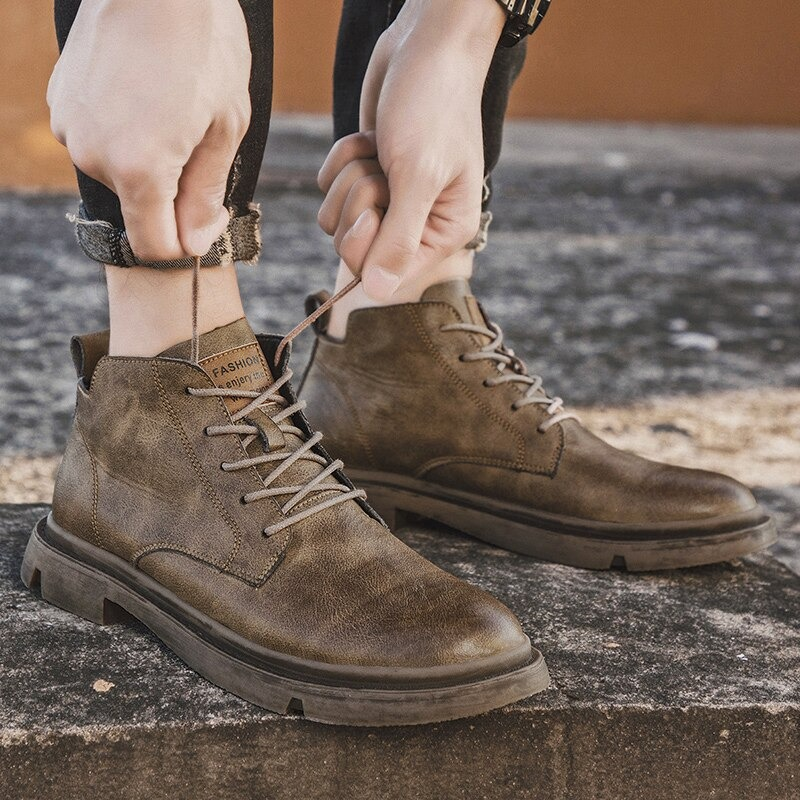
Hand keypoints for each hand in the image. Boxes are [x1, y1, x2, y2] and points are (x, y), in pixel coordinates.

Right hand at [48, 0, 250, 261]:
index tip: (207, 217)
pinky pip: (99, 141)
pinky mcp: (60, 102)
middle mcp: (93, 155)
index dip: (185, 244)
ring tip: (172, 110)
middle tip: (199, 141)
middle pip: (139, 210)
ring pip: (118, 175)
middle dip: (172, 194)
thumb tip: (194, 244)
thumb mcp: (225, 127)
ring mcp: (69, 126)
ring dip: (149, 160)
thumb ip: (205, 194)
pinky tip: (145, 96)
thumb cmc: (204, 45)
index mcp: (139, 169)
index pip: (155, 248)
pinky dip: (124, 134)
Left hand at [317, 0, 504, 300]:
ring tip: (382, 149)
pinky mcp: (364, 175)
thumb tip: (377, 292)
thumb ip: (398, 239)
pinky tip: (373, 138)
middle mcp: (414, 224)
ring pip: (334, 218)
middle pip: (351, 248)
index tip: (381, 202)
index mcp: (441, 234)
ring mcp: (387, 200)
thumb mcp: (419, 175)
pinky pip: (328, 187)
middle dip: (357, 202)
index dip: (367, 243)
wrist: (427, 45)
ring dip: (349, 176)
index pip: (384, 273)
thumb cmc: (435, 105)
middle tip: (383, 170)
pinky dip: (342, 157)